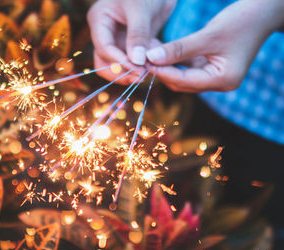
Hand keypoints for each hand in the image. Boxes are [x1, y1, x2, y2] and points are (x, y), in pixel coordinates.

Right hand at [87, 0, 175, 83]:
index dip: (119, 62)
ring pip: (118, 66)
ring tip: (150, 73)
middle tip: (142, 76)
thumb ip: (138, 35)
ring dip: (133, 72)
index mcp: (100, 21)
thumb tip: (136, 61)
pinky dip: (144, 65)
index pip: (104, 48)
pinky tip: (156, 63)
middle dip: (122, 72)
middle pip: (105, 63)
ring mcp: (118, 40)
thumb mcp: (140, 9)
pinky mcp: (133, 44)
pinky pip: (134, 61)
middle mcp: (105, 33)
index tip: (137, 69)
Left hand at [146, 0, 283, 91]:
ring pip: (181, 75)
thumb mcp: (208, 35)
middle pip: (181, 82)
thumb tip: (151, 58)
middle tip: (140, 58)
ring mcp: (214, 77)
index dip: (162, 72)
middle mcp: (218, 84)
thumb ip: (179, 48)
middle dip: (160, 70)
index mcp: (223, 81)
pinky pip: (186, 67)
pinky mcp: (210, 68)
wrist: (263, 12)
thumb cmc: (241, 21)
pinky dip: (172, 59)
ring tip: (145, 52)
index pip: (184, 81)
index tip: (142, 62)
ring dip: (164, 65)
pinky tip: (158, 49)